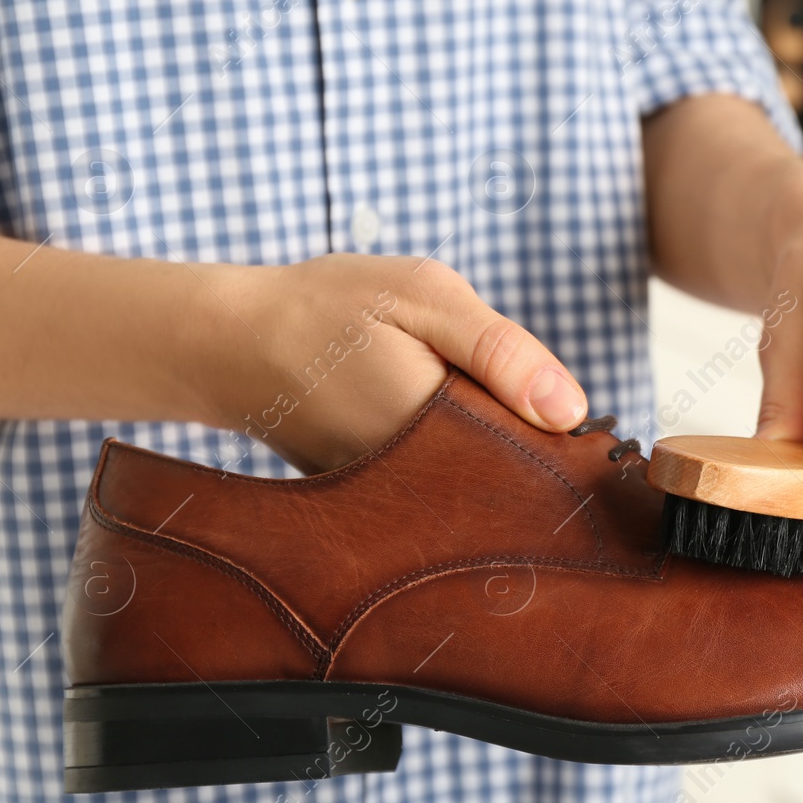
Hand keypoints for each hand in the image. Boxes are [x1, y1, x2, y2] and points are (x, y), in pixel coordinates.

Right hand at [207, 254, 587, 472]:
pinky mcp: (377, 504)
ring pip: (473, 480)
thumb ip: (501, 351)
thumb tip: (572, 411)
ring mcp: (396, 502)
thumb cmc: (329, 308)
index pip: (538, 452)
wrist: (229, 345)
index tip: (533, 396)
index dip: (552, 424)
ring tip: (437, 399)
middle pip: (509, 474)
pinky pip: (434, 484)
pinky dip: (441, 454)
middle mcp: (422, 487)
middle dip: (516, 438)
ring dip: (478, 445)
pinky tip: (420, 420)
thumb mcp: (424, 297)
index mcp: (446, 436)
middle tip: (472, 386)